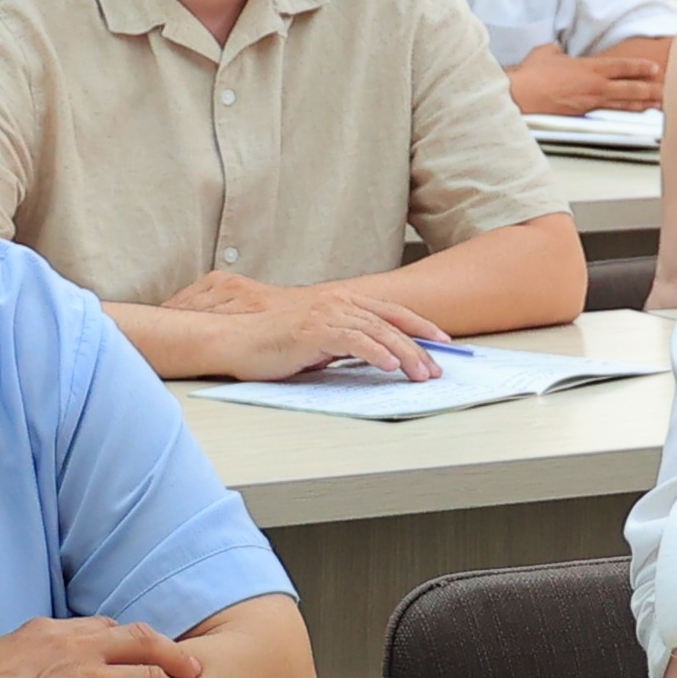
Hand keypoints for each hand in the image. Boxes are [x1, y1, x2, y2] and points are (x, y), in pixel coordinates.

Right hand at [0, 615, 212, 677]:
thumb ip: (19, 663)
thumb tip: (20, 676)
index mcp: (49, 633)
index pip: (105, 629)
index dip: (133, 642)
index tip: (147, 654)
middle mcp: (73, 646)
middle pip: (143, 643)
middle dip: (175, 657)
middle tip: (195, 671)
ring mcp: (81, 677)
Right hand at [162, 270, 436, 376]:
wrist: (234, 339)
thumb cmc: (270, 344)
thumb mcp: (315, 342)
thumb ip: (342, 344)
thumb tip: (370, 358)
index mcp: (340, 302)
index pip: (390, 313)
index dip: (420, 326)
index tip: (442, 342)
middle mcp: (337, 302)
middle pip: (391, 322)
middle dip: (421, 345)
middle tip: (440, 367)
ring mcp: (326, 314)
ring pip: (379, 333)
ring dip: (406, 355)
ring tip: (423, 374)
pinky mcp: (314, 331)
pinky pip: (354, 342)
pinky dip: (376, 354)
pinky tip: (391, 367)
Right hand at [506, 42, 664, 115]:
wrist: (521, 95)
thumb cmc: (532, 75)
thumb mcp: (547, 52)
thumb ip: (558, 51)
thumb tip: (558, 51)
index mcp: (589, 68)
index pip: (621, 66)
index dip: (640, 67)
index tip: (654, 68)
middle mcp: (594, 86)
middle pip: (629, 87)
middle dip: (650, 88)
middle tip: (667, 90)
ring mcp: (590, 103)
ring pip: (623, 103)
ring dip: (643, 103)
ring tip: (658, 105)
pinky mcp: (583, 115)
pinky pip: (610, 113)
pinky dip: (624, 113)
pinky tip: (633, 115)